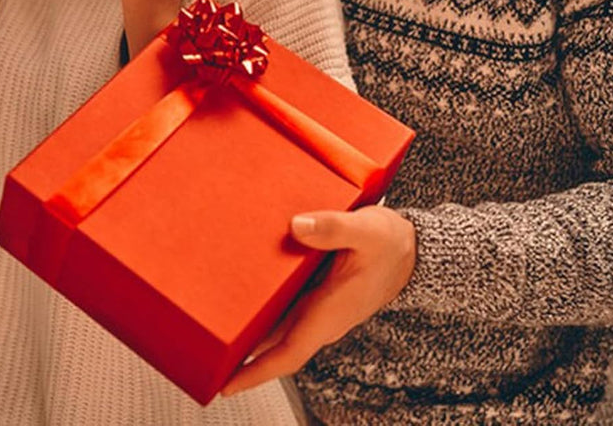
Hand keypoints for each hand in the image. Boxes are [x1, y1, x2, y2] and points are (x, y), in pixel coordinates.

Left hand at [221, 205, 416, 396]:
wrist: (412, 248)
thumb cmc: (392, 243)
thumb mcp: (366, 231)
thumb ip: (333, 228)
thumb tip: (297, 226)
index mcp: (331, 313)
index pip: (289, 353)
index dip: (256, 372)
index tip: (226, 386)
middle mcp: (320, 316)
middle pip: (273, 342)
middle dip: (238, 351)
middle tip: (200, 351)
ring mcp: (318, 306)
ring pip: (276, 322)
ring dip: (246, 325)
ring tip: (207, 318)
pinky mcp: (317, 292)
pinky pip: (283, 303)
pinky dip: (260, 300)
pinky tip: (239, 284)